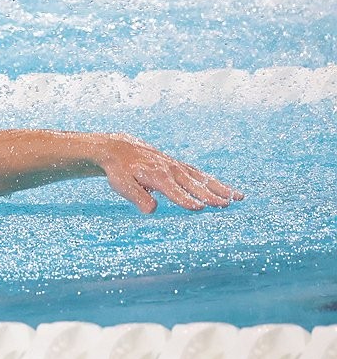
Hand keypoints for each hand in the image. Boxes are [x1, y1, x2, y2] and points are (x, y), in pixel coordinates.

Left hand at [95, 133, 243, 212]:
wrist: (120, 148)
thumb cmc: (120, 171)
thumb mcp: (122, 185)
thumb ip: (137, 197)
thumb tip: (152, 210)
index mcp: (157, 176)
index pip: (174, 191)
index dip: (185, 200)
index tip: (199, 208)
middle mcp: (171, 170)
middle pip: (193, 185)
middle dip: (209, 195)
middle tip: (225, 205)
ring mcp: (177, 167)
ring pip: (202, 178)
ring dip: (220, 188)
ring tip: (238, 197)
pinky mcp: (180, 166)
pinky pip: (200, 174)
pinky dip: (214, 182)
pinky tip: (227, 191)